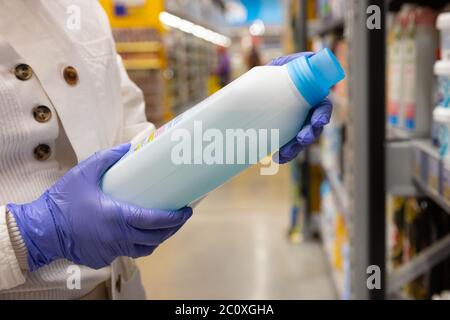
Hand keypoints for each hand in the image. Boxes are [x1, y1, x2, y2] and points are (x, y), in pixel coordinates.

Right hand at [7, 144, 191, 270]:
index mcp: (118, 217)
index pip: (156, 221)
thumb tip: (130, 147)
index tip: (186, 211)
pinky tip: (140, 235)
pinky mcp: (103, 258)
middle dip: (173, 228)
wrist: (41, 229)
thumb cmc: (63, 201)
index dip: (175, 218)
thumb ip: (109, 158)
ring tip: (164, 226)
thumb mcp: (85, 172)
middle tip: (181, 217)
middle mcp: (119, 237)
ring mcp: (111, 250)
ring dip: (158, 239)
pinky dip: (139, 245)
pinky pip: (128, 253)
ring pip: (145, 249)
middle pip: (156, 238)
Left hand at [269, 52, 332, 163]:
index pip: (322, 109)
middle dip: (309, 135)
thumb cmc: (274, 75)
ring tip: (284, 155)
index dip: (322, 115)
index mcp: (311, 99)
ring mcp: (295, 127)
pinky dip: (283, 155)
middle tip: (302, 139)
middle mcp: (306, 115)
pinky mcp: (282, 135)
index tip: (318, 121)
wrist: (254, 88)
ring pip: (300, 141)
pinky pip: (285, 148)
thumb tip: (310, 57)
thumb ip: (293, 62)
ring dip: (295, 149)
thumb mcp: (282, 66)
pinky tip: (276, 158)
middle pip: (313, 129)